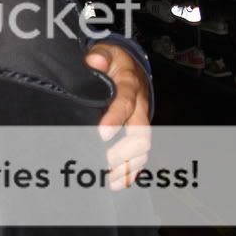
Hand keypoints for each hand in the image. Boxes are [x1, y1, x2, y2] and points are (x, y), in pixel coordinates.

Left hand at [85, 43, 150, 189]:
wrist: (130, 65)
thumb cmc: (114, 61)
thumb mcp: (106, 52)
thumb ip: (100, 55)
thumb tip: (94, 60)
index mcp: (130, 86)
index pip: (124, 103)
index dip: (115, 118)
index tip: (101, 133)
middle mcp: (139, 106)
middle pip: (139, 134)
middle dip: (123, 151)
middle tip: (103, 162)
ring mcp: (140, 121)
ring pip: (141, 149)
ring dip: (128, 167)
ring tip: (111, 181)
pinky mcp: (137, 132)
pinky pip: (139, 154)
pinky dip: (131, 170)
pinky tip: (118, 183)